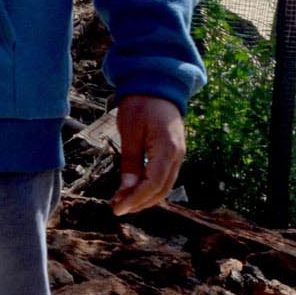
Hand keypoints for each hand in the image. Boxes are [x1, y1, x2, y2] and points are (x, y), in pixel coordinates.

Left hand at [111, 95, 186, 214]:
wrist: (157, 86)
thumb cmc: (141, 104)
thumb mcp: (130, 131)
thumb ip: (130, 161)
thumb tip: (126, 190)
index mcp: (167, 148)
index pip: (153, 183)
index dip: (135, 199)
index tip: (117, 208)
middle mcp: (177, 155)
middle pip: (161, 190)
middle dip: (139, 203)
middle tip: (117, 208)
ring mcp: (178, 155)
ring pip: (164, 186)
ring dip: (144, 198)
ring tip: (122, 202)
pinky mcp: (173, 154)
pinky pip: (164, 177)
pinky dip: (149, 188)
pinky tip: (133, 190)